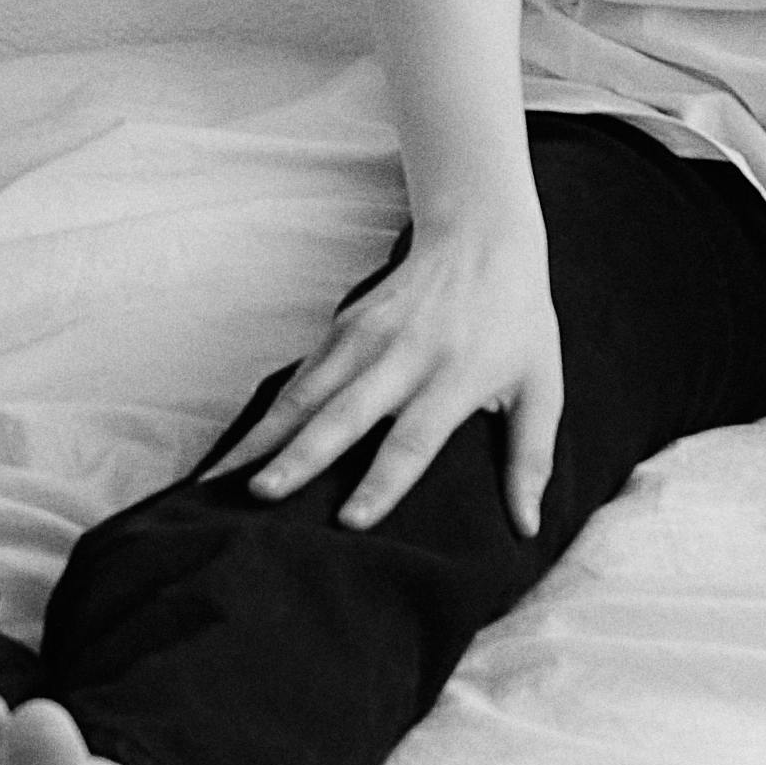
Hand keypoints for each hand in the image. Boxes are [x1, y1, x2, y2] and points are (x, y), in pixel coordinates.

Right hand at [221, 210, 562, 533]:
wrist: (481, 236)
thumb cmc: (517, 321)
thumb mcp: (542, 386)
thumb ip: (531, 458)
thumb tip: (526, 528)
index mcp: (455, 378)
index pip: (413, 439)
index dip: (382, 481)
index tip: (349, 521)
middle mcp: (404, 357)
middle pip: (344, 415)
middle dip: (299, 456)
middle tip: (259, 495)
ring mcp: (366, 337)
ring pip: (306, 394)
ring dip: (264, 436)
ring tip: (222, 476)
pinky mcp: (344, 325)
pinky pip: (300, 377)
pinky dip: (268, 412)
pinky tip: (240, 445)